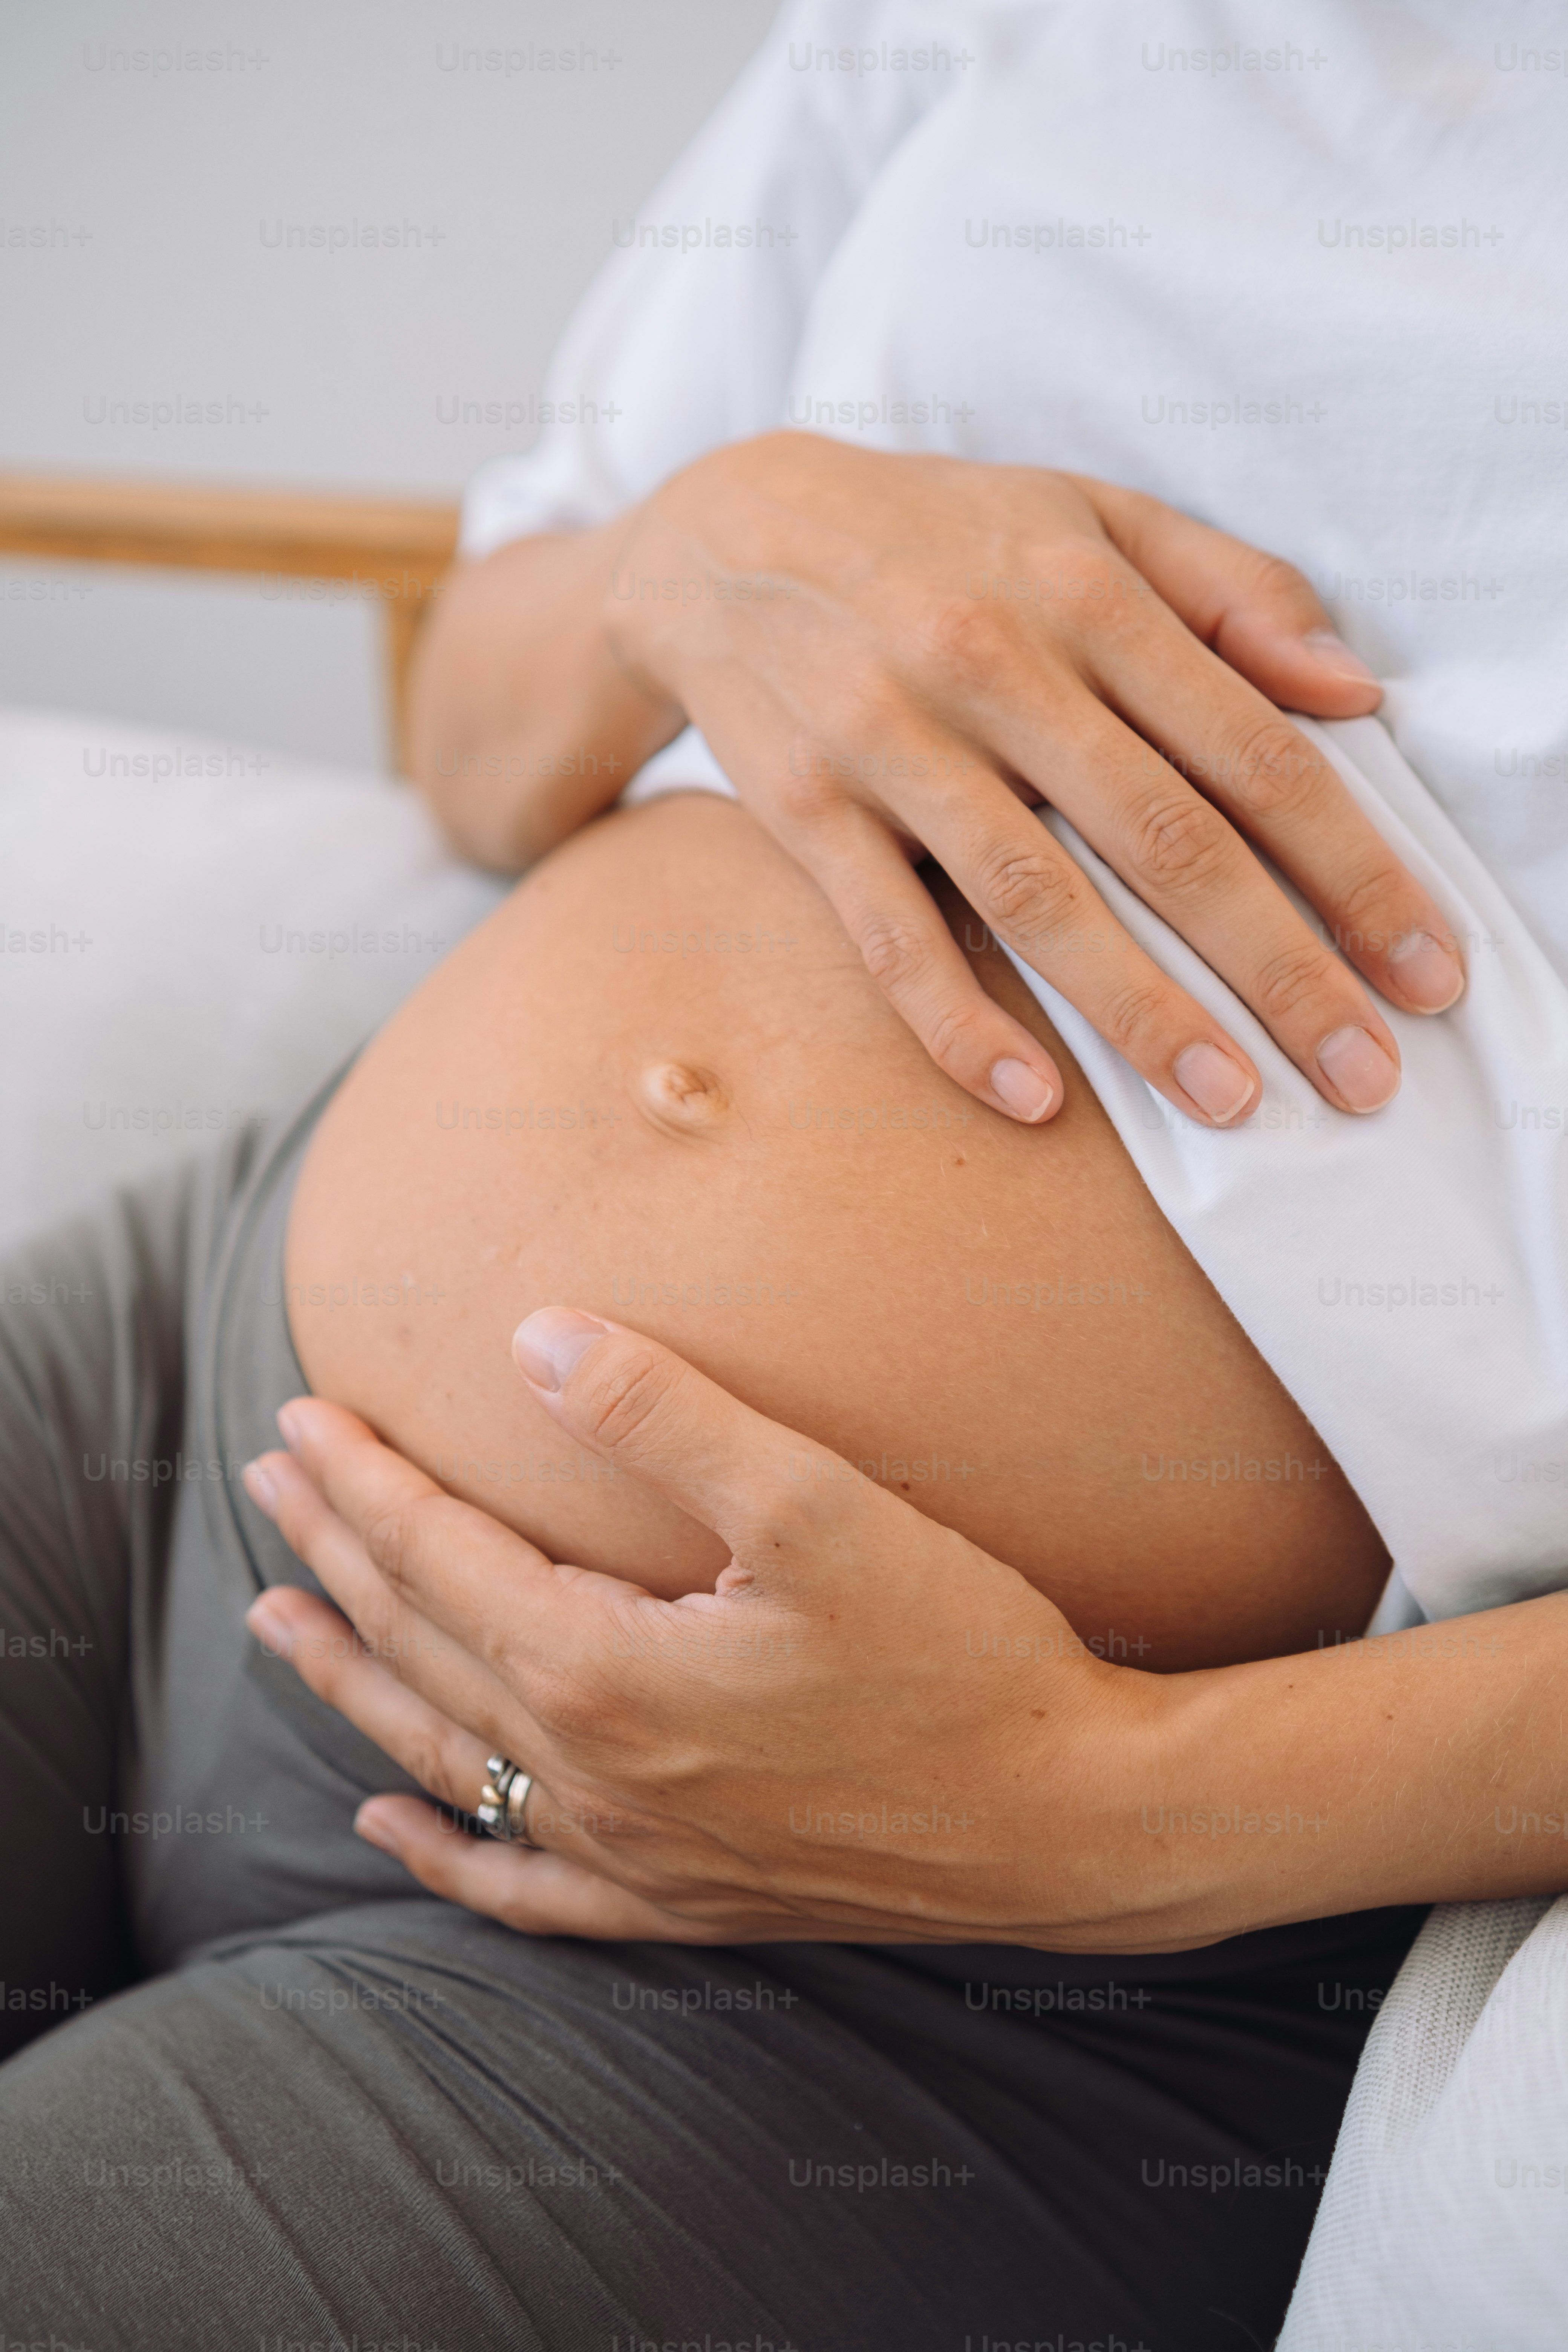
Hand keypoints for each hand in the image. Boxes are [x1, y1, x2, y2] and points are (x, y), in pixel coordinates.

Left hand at [241, 1307, 1174, 1950]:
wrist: (1066, 1820)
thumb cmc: (959, 1653)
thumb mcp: (816, 1506)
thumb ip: (667, 1418)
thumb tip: (535, 1341)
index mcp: (603, 1671)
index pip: (436, 1556)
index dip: (362, 1481)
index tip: (301, 1417)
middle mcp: (590, 1773)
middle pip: (419, 1644)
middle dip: (334, 1552)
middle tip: (270, 1478)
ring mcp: (630, 1850)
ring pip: (442, 1756)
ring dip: (352, 1679)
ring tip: (276, 1622)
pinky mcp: (681, 1901)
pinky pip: (521, 1885)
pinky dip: (443, 1852)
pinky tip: (387, 1824)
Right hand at [602, 435, 1461, 1123]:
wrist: (727, 538)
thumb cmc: (943, 535)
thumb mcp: (1093, 517)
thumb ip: (1234, 592)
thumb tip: (1355, 692)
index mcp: (1084, 594)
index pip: (1252, 751)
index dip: (1350, 865)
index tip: (1421, 966)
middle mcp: (992, 666)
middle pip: (1165, 838)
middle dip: (1279, 966)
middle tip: (1362, 1073)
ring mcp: (890, 743)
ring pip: (1037, 899)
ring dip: (1143, 1011)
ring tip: (1234, 1102)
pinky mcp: (804, 810)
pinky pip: (889, 937)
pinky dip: (959, 1024)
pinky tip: (1035, 1101)